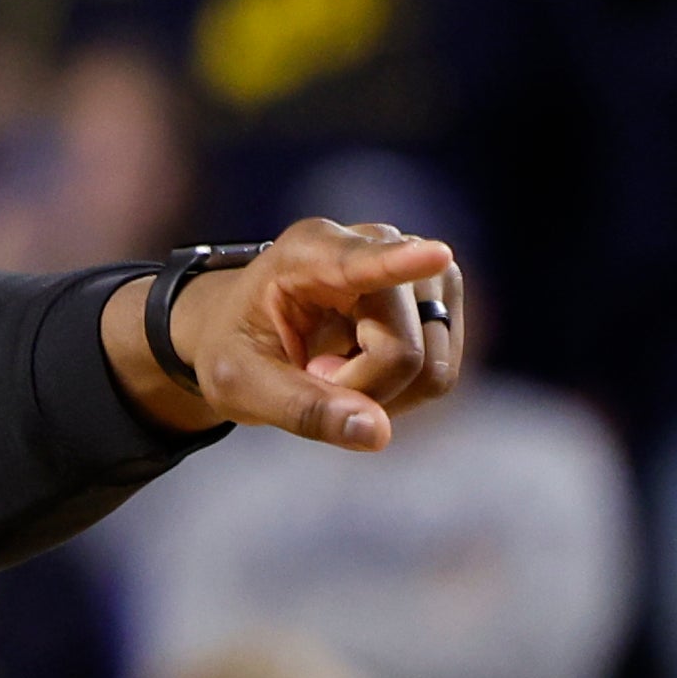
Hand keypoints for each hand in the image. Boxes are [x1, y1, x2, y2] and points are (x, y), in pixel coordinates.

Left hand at [106, 218, 460, 449]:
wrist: (249, 330)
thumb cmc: (235, 349)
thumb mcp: (240, 385)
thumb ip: (303, 408)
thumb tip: (378, 433)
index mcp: (307, 253)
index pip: (364, 263)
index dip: (402, 263)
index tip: (435, 257)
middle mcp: (376, 244)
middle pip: (404, 351)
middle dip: (359, 389)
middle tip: (309, 374)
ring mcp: (418, 270)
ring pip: (432, 368)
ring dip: (381, 393)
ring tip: (331, 368)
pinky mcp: (440, 298)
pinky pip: (440, 374)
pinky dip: (399, 391)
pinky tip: (361, 368)